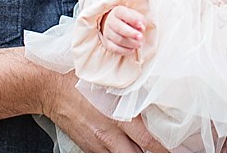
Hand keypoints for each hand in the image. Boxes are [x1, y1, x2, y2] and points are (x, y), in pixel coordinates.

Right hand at [40, 69, 165, 151]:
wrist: (49, 86)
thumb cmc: (80, 77)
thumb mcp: (111, 82)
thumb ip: (132, 93)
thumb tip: (153, 98)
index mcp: (118, 116)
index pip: (149, 141)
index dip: (165, 148)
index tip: (177, 149)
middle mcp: (109, 135)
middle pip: (137, 156)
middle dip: (154, 156)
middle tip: (169, 153)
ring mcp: (97, 144)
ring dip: (136, 155)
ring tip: (148, 152)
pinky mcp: (87, 147)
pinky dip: (120, 155)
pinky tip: (127, 151)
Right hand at [100, 5, 146, 53]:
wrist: (115, 24)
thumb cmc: (129, 20)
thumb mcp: (135, 16)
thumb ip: (140, 20)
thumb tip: (141, 28)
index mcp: (118, 11)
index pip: (123, 13)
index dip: (132, 19)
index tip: (140, 25)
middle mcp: (110, 21)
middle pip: (119, 28)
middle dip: (131, 33)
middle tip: (141, 37)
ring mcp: (107, 32)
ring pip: (118, 39)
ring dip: (130, 43)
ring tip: (139, 44)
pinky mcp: (107, 43)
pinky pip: (115, 49)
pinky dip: (125, 51)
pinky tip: (132, 50)